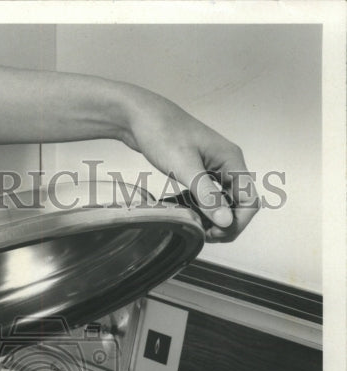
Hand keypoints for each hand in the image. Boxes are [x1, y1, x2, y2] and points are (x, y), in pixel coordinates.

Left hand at [119, 86, 258, 241]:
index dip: (236, 222)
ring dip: (212, 217)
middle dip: (225, 223)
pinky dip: (199, 208)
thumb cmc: (162, 133)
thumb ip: (207, 195)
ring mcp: (213, 167)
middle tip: (202, 233)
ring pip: (224, 201)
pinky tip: (183, 211)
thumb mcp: (185, 167)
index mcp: (231, 160)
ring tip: (192, 224)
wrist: (140, 116)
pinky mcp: (199, 170)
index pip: (250, 201)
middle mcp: (227, 163)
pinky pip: (208, 196)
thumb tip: (226, 221)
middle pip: (240, 204)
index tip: (213, 233)